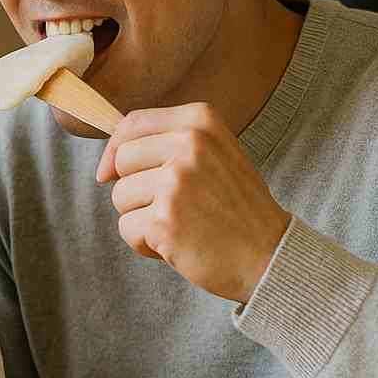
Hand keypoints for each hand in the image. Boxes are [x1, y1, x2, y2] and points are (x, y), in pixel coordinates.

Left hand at [96, 103, 289, 302]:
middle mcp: (189, 145)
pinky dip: (145, 244)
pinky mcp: (164, 219)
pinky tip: (178, 245)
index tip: (110, 172)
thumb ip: (168, 144)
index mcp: (201, 122)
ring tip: (181, 225)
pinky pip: (127, 229)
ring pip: (120, 197)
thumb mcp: (214, 156)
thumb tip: (106, 162)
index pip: (132, 123)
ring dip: (141, 218)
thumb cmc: (237, 209)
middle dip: (134, 189)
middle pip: (121, 161)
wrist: (271, 256)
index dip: (114, 149)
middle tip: (172, 206)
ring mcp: (176, 181)